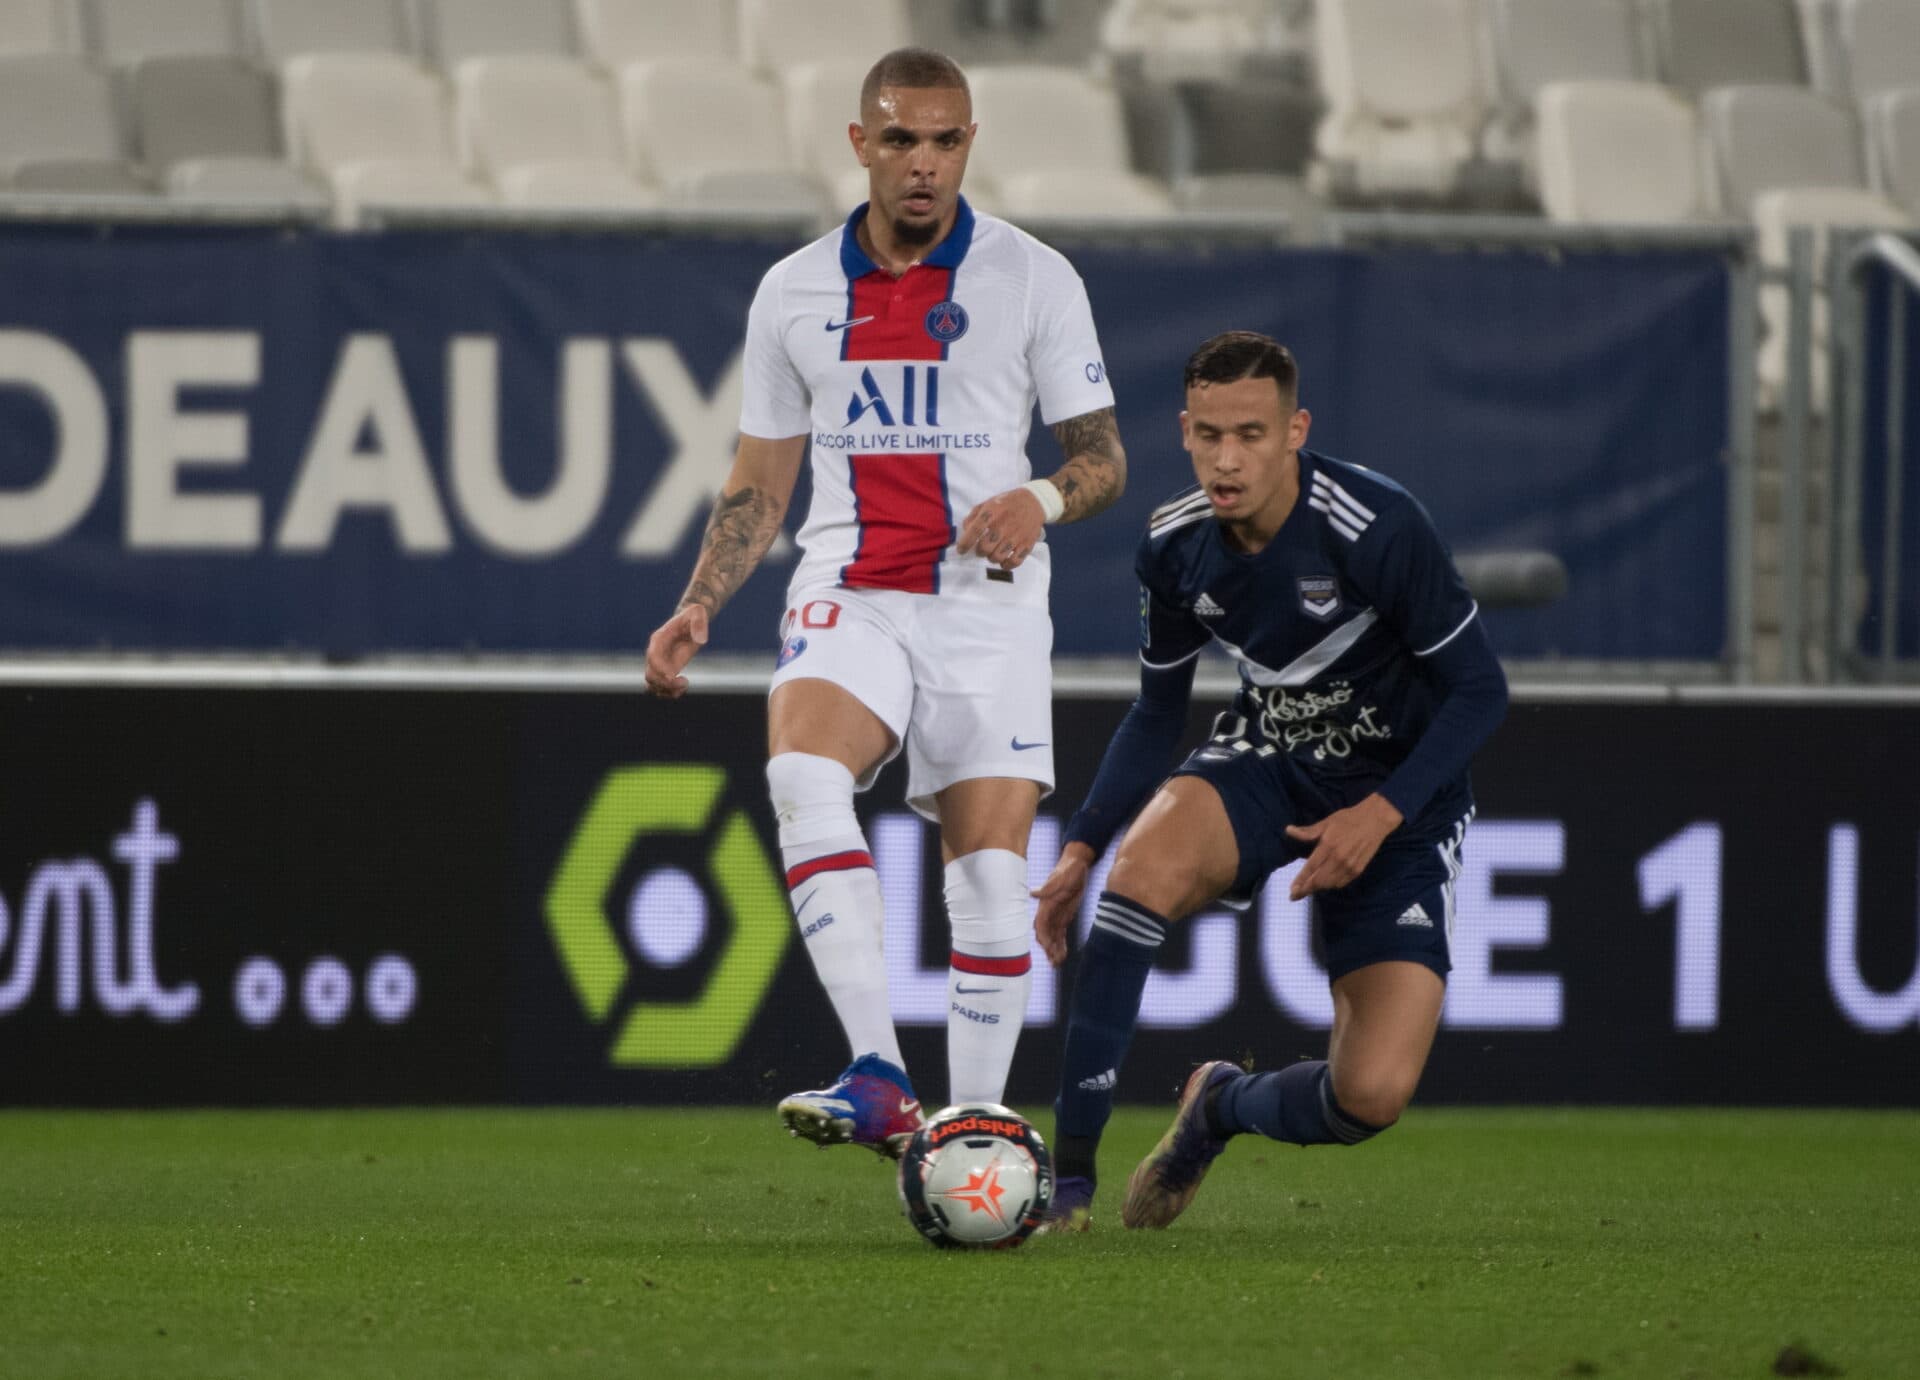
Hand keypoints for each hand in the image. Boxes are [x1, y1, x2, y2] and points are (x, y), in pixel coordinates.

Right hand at [644, 604, 708, 698]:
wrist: (689, 623)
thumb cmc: (693, 617)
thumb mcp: (698, 613)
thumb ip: (698, 622)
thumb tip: (700, 640)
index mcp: (659, 639)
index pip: (653, 657)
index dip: (660, 669)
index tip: (673, 677)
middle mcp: (655, 653)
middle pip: (650, 675)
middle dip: (665, 684)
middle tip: (685, 681)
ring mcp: (658, 664)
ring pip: (652, 686)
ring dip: (666, 691)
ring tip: (684, 683)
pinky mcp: (665, 672)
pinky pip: (660, 688)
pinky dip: (670, 693)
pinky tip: (684, 685)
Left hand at [955, 485, 1046, 569]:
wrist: (1034, 502)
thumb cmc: (1007, 503)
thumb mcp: (987, 503)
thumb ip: (973, 517)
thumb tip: (965, 532)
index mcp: (992, 512)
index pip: (974, 531)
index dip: (965, 543)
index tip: (961, 550)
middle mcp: (1004, 525)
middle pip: (984, 548)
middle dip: (979, 551)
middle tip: (981, 548)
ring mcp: (1016, 536)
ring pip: (997, 557)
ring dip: (991, 557)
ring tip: (993, 551)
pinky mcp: (1027, 544)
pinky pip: (1013, 562)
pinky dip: (1005, 565)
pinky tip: (1003, 559)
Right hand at [1032, 843, 1094, 965]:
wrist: (1076, 864)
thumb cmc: (1068, 869)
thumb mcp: (1061, 877)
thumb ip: (1048, 887)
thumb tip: (1032, 893)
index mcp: (1046, 903)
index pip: (1040, 923)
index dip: (1043, 936)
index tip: (1046, 947)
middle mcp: (1049, 911)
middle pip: (1045, 933)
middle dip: (1048, 948)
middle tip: (1053, 961)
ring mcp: (1056, 915)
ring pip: (1052, 936)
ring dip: (1053, 949)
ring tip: (1057, 963)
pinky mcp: (1064, 916)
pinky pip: (1060, 933)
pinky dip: (1061, 944)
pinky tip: (1063, 956)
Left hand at [1285, 794, 1403, 899]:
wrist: (1375, 821)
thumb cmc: (1348, 819)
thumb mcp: (1326, 822)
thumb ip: (1308, 832)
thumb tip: (1288, 830)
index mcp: (1328, 846)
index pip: (1310, 868)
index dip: (1300, 881)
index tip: (1292, 890)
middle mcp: (1338, 859)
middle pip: (1319, 881)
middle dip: (1305, 890)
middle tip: (1294, 895)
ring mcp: (1350, 866)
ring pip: (1330, 884)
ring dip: (1317, 889)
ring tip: (1307, 890)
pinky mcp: (1358, 870)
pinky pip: (1341, 883)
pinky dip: (1331, 886)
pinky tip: (1324, 884)